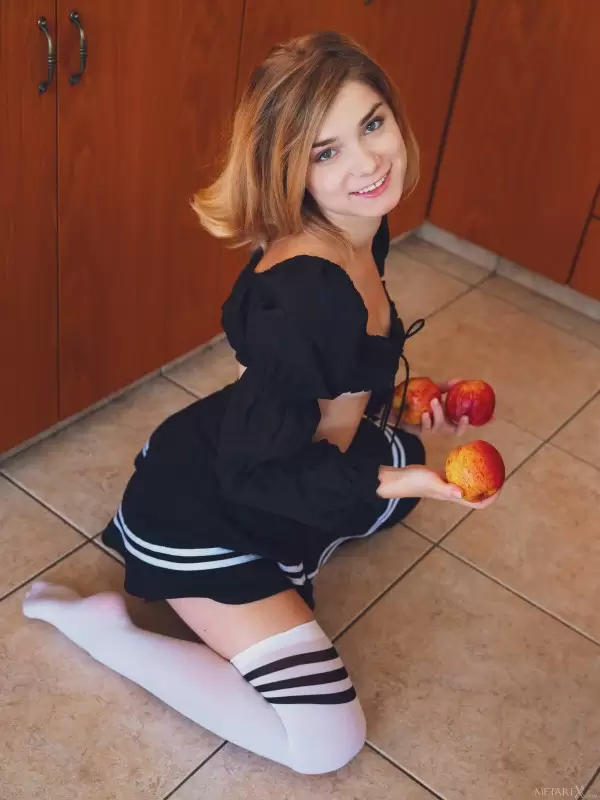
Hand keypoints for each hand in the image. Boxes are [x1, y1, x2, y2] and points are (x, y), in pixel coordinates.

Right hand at [377, 464, 500, 508]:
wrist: (398, 478)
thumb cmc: (414, 482)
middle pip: (476, 494)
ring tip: (488, 464)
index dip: (490, 498)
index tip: (499, 487)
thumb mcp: (431, 482)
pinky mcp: (442, 476)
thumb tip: (462, 493)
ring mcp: (448, 484)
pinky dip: (467, 467)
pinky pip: (459, 473)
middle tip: (498, 473)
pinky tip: (469, 457)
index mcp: (453, 497)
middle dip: (489, 486)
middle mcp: (453, 493)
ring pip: (469, 483)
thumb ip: (445, 488)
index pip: (477, 504)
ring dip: (480, 477)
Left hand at [392, 378, 490, 437]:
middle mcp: (440, 426)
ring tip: (434, 402)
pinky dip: (426, 421)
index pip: (465, 422)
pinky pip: (425, 428)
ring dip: (439, 415)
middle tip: (461, 415)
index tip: (491, 417)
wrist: (391, 404)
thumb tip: (461, 380)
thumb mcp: (431, 390)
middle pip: (456, 431)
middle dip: (459, 424)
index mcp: (446, 417)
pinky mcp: (416, 431)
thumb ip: (445, 387)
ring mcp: (429, 430)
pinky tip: (424, 413)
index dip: (478, 421)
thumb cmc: (413, 398)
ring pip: (440, 427)